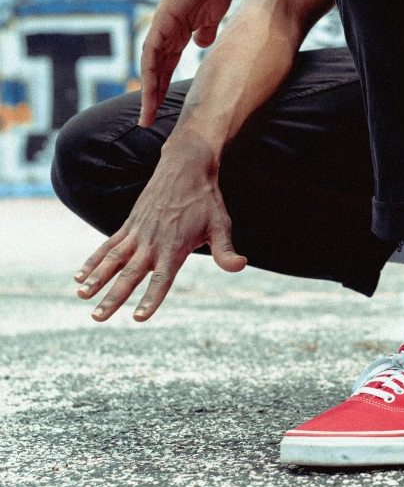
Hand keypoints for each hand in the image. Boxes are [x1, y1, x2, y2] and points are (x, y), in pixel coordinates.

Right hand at [74, 134, 246, 321]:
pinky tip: (80, 277)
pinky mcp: (129, 225)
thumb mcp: (221, 226)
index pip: (161, 279)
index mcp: (174, 248)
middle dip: (113, 298)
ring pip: (112, 260)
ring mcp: (137, 233)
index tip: (139, 317)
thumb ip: (225, 251)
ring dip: (97, 279)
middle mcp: (152, 243)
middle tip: (97, 318)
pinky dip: (93, 261)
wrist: (186, 168)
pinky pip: (107, 245)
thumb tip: (239, 266)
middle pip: (130, 275)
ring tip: (81, 297)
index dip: (151, 299)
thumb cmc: (206, 202)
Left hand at [139, 0, 234, 126]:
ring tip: (147, 114)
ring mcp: (161, 29)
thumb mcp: (211, 18)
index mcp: (177, 36)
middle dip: (150, 97)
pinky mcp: (162, 23)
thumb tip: (202, 45)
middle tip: (147, 121)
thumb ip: (205, 32)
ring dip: (147, 92)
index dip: (161, 88)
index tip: (160, 109)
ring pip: (149, 67)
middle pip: (154, 72)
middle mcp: (165, 35)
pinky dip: (149, 73)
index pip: (165, 68)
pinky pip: (152, 53)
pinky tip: (149, 91)